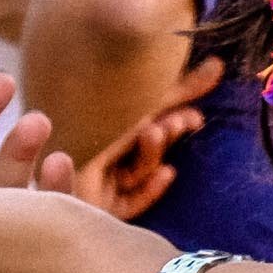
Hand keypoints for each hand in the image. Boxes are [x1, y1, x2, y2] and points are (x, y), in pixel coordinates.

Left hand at [75, 57, 225, 218]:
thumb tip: (218, 64)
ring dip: (153, 154)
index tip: (199, 112)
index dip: (177, 114)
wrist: (54, 149)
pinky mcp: (94, 208)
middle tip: (183, 121)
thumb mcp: (139, 98)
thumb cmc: (89, 117)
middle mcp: (98, 148)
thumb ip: (181, 87)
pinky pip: (129, 204)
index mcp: (103, 121)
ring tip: (154, 134)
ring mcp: (96, 180)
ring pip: (139, 172)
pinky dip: (149, 190)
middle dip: (168, 132)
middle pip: (145, 145)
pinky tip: (166, 175)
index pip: (148, 117)